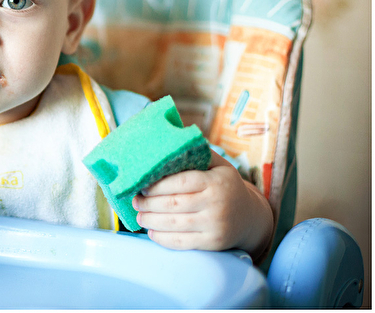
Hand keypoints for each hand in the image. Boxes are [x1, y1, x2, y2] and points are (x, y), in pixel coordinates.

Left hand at [132, 150, 273, 254]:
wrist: (250, 217)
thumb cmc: (225, 185)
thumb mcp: (218, 165)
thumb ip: (196, 153)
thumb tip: (167, 140)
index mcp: (215, 181)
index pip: (180, 182)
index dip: (156, 185)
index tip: (141, 185)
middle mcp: (216, 204)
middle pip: (173, 204)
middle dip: (148, 203)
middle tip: (135, 201)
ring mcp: (215, 226)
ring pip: (174, 224)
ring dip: (151, 221)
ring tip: (139, 216)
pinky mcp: (213, 243)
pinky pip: (182, 242)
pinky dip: (163, 238)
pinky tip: (152, 231)